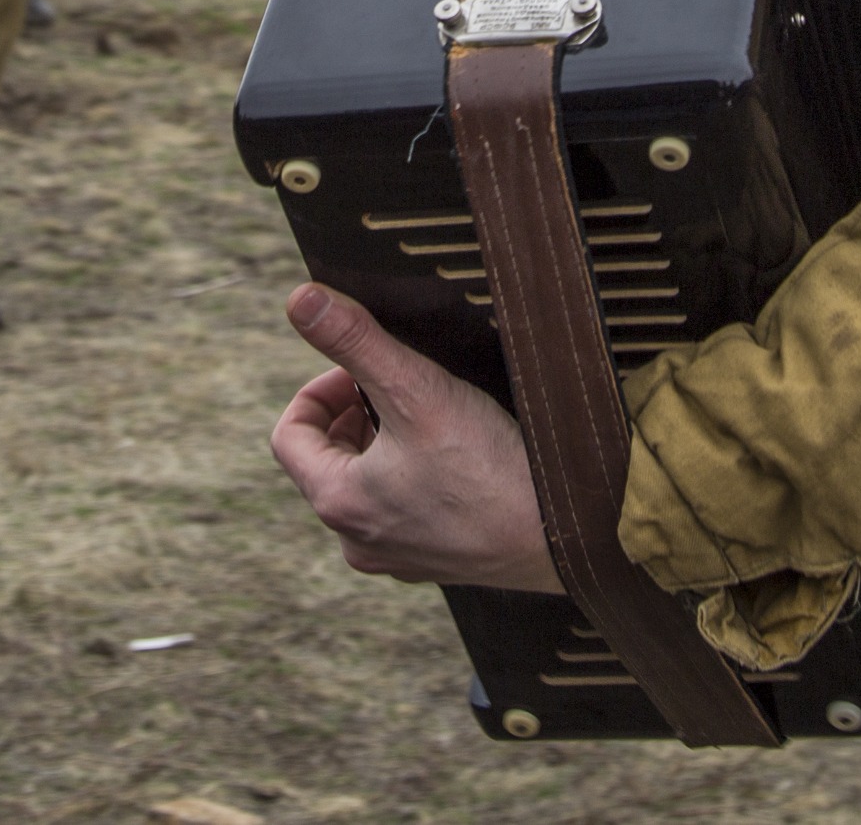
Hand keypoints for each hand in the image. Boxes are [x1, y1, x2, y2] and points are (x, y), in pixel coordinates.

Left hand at [271, 282, 560, 593]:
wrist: (570, 535)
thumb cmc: (491, 469)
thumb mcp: (417, 389)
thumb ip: (356, 341)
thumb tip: (299, 299)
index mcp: (338, 503)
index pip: (290, 436)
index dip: (318, 390)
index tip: (359, 370)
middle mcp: (357, 541)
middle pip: (328, 461)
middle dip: (353, 416)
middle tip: (395, 386)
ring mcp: (397, 557)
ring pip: (366, 487)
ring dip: (383, 446)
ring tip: (427, 416)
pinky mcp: (436, 562)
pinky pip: (403, 511)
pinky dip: (413, 478)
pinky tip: (457, 458)